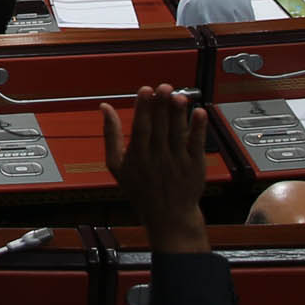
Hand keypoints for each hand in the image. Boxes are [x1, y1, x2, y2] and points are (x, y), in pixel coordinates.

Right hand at [100, 83, 209, 251]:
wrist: (168, 217)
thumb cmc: (141, 191)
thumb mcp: (116, 166)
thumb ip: (111, 134)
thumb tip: (105, 108)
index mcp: (138, 156)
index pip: (141, 127)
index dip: (143, 107)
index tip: (145, 90)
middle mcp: (158, 157)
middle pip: (160, 127)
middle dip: (162, 105)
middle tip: (164, 87)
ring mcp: (178, 161)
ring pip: (177, 133)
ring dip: (178, 113)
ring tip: (179, 96)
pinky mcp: (195, 165)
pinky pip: (196, 144)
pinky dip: (198, 128)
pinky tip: (199, 113)